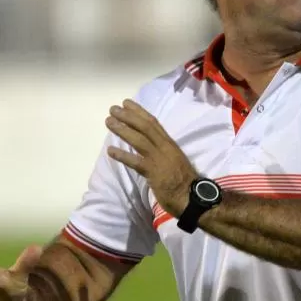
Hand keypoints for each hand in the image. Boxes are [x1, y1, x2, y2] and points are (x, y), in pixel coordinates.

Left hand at [105, 99, 197, 216]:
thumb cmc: (184, 180)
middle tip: (113, 109)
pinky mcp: (153, 172)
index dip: (139, 112)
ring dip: (122, 130)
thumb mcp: (174, 159)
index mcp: (169, 143)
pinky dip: (122, 156)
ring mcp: (159, 159)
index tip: (126, 103)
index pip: (153, 123)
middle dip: (128, 116)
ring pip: (139, 140)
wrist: (191, 197)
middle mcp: (164, 147)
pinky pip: (135, 162)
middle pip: (144, 127)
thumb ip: (162, 151)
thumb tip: (149, 146)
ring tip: (109, 122)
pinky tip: (110, 151)